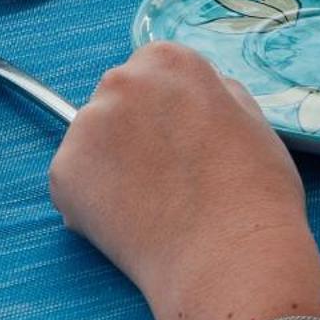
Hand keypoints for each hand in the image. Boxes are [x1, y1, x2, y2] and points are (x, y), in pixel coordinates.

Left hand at [49, 43, 319, 319]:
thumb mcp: (252, 119)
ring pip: (93, 141)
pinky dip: (91, 204)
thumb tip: (191, 97)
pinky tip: (130, 225)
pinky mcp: (63, 173)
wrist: (231, 259)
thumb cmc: (256, 193)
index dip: (167, 109)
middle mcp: (121, 81)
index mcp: (170, 60)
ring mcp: (86, 126)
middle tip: (164, 177)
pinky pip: (74, 183)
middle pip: (118, 98)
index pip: (152, 69)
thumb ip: (214, 94)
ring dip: (111, 165)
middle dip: (134, 130)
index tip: (179, 140)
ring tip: (150, 206)